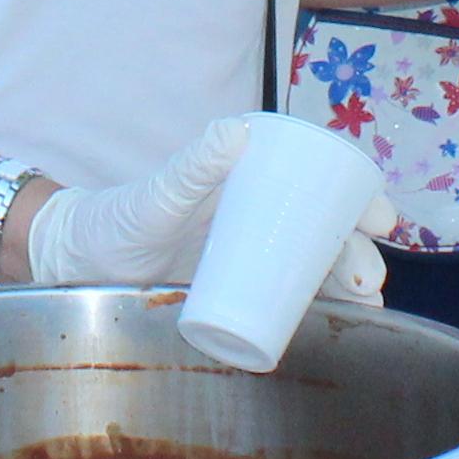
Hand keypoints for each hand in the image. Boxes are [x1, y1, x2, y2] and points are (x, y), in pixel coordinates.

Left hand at [22, 113, 397, 304]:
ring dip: (347, 284)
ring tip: (366, 307)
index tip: (380, 220)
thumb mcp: (157, 196)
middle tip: (366, 282)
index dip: (357, 198)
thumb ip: (190, 168)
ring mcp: (248, 256)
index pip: (316, 180)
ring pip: (313, 266)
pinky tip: (338, 326)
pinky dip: (316, 309)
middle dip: (357, 253)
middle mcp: (256, 216)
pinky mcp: (236, 291)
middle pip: (325, 231)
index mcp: (245, 180)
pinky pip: (286, 297)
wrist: (78, 267)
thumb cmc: (115, 219)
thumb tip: (234, 132)